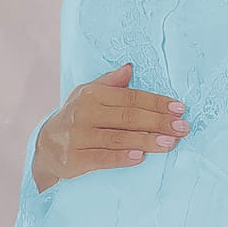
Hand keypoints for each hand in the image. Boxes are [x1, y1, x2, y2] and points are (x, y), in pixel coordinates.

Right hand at [33, 64, 189, 192]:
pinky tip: (142, 157)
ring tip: (170, 142)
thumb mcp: (88, 95)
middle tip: (182, 127)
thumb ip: (110, 83)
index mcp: (92, 94)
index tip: (179, 109)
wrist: (45, 146)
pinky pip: (103, 158)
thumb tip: (130, 68)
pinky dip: (123, 158)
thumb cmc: (76, 118)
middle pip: (128, 117)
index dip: (157, 103)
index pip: (131, 97)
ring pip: (119, 138)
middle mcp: (84, 113)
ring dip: (147, 140)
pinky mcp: (74, 159)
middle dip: (158, 122)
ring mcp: (78, 136)